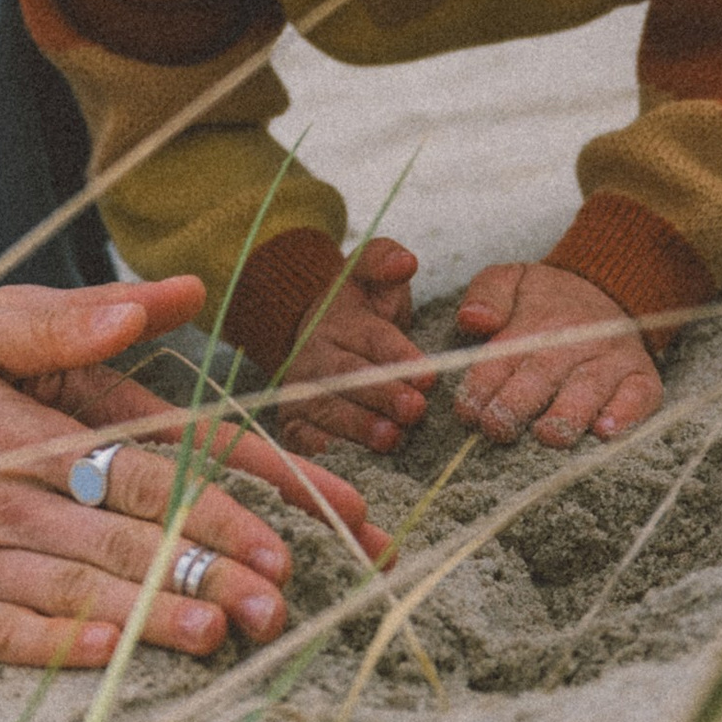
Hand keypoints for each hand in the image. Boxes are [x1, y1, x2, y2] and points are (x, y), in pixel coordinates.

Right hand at [0, 278, 380, 668]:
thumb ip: (72, 317)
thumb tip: (176, 292)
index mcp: (27, 427)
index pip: (146, 467)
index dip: (220, 503)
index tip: (287, 530)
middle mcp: (1, 492)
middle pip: (123, 536)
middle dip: (208, 569)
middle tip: (280, 602)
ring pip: (74, 589)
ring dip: (151, 615)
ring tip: (221, 634)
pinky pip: (2, 633)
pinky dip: (59, 648)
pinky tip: (113, 661)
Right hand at [268, 239, 433, 451]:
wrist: (314, 339)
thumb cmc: (360, 313)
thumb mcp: (370, 277)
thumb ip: (385, 260)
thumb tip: (405, 261)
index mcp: (337, 318)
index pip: (371, 336)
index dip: (398, 354)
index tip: (429, 374)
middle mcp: (314, 354)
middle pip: (347, 376)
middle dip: (381, 394)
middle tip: (415, 409)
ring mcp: (300, 390)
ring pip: (326, 408)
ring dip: (357, 425)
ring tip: (390, 438)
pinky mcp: (292, 422)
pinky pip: (300, 438)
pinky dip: (317, 450)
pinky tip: (341, 461)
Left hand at [450, 260, 662, 448]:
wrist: (609, 289)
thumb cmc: (549, 299)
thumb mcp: (512, 279)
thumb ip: (487, 294)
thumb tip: (474, 320)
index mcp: (537, 322)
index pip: (503, 358)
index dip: (481, 387)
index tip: (468, 412)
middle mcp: (576, 340)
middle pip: (542, 376)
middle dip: (516, 406)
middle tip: (497, 429)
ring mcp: (611, 360)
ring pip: (588, 391)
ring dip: (566, 416)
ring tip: (548, 435)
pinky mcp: (642, 377)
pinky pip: (639, 396)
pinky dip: (625, 415)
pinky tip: (604, 431)